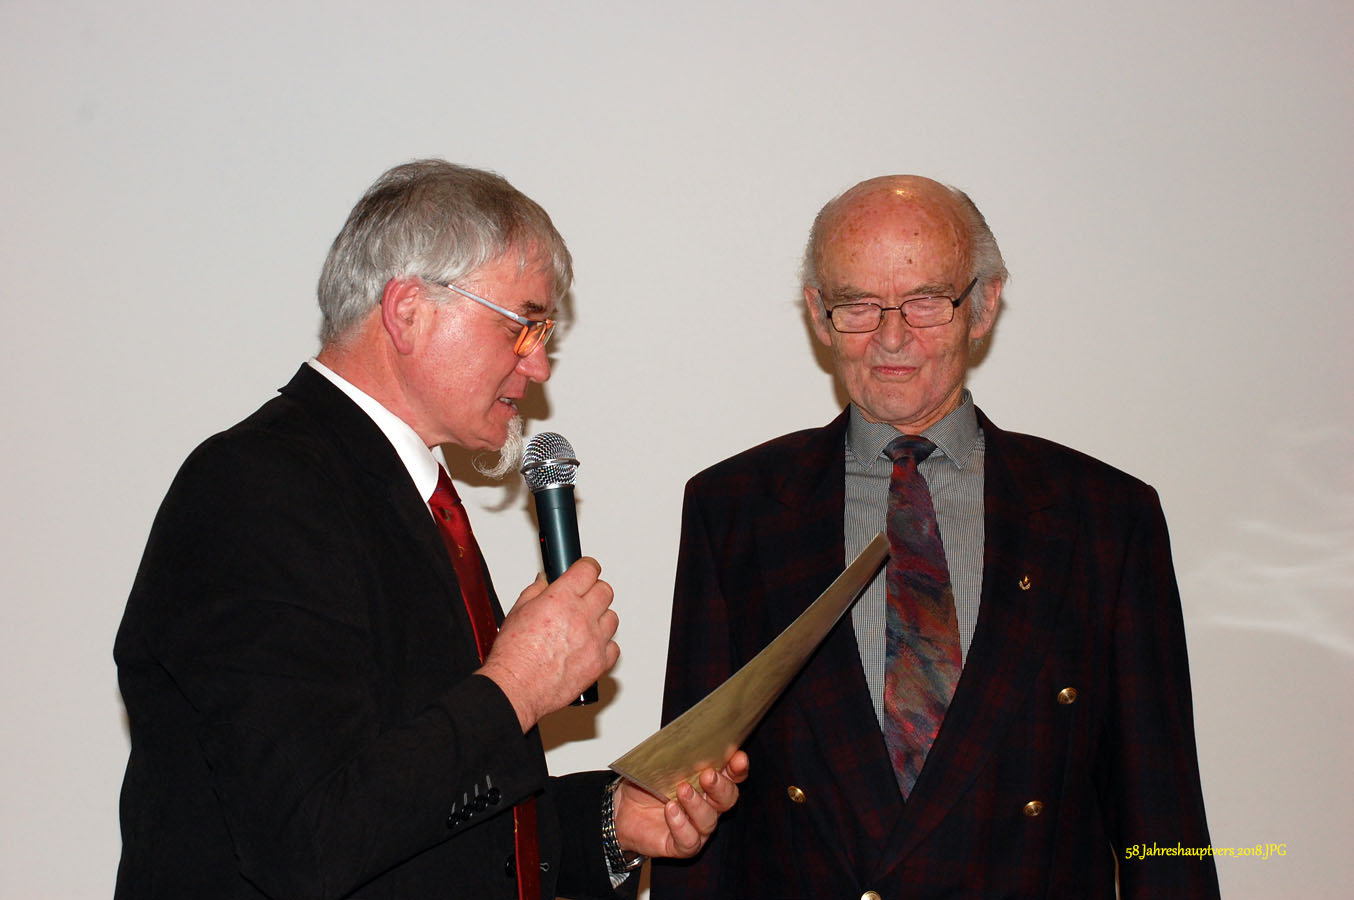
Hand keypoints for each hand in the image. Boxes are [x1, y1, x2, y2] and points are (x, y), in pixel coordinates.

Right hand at [477, 558, 617, 730]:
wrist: (516, 687)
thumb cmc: (513, 655)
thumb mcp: (518, 611)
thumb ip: (536, 591)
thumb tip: (544, 581)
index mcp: (561, 599)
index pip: (588, 569)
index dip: (587, 568)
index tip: (586, 570)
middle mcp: (581, 617)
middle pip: (605, 591)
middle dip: (594, 591)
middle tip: (584, 597)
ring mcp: (593, 640)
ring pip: (612, 618)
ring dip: (601, 618)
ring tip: (584, 625)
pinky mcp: (599, 663)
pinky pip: (614, 648)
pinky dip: (604, 646)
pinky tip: (590, 647)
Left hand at [613, 751, 748, 858]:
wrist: (622, 809)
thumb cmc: (646, 785)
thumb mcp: (660, 763)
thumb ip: (678, 754)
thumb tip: (686, 738)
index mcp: (709, 782)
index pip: (732, 775)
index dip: (738, 768)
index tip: (738, 758)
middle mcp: (709, 805)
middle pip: (728, 798)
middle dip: (720, 786)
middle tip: (708, 775)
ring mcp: (697, 827)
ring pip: (709, 819)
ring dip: (697, 804)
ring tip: (682, 790)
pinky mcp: (683, 845)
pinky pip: (689, 840)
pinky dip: (681, 825)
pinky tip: (670, 810)